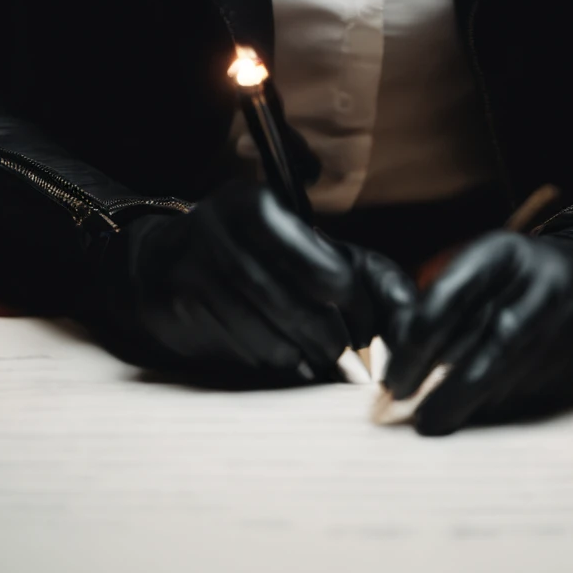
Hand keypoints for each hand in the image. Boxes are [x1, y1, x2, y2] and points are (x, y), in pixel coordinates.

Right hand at [101, 180, 414, 385]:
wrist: (159, 262)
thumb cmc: (254, 251)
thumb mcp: (306, 240)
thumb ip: (365, 269)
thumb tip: (413, 315)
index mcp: (257, 206)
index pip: (330, 273)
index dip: (360, 311)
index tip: (371, 330)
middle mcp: (222, 236)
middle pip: (305, 315)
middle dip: (336, 344)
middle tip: (350, 358)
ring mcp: (197, 278)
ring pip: (276, 343)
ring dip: (306, 360)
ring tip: (316, 357)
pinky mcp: (182, 317)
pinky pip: (246, 358)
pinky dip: (273, 365)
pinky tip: (279, 355)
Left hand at [383, 231, 572, 435]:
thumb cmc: (524, 275)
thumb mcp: (484, 266)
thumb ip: (443, 301)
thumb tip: (401, 354)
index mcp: (505, 256)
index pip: (445, 305)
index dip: (413, 350)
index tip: (394, 380)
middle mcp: (542, 293)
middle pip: (483, 361)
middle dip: (444, 399)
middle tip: (418, 421)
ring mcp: (572, 335)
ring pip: (506, 390)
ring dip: (471, 408)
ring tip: (445, 415)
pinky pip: (533, 403)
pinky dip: (503, 411)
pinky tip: (487, 408)